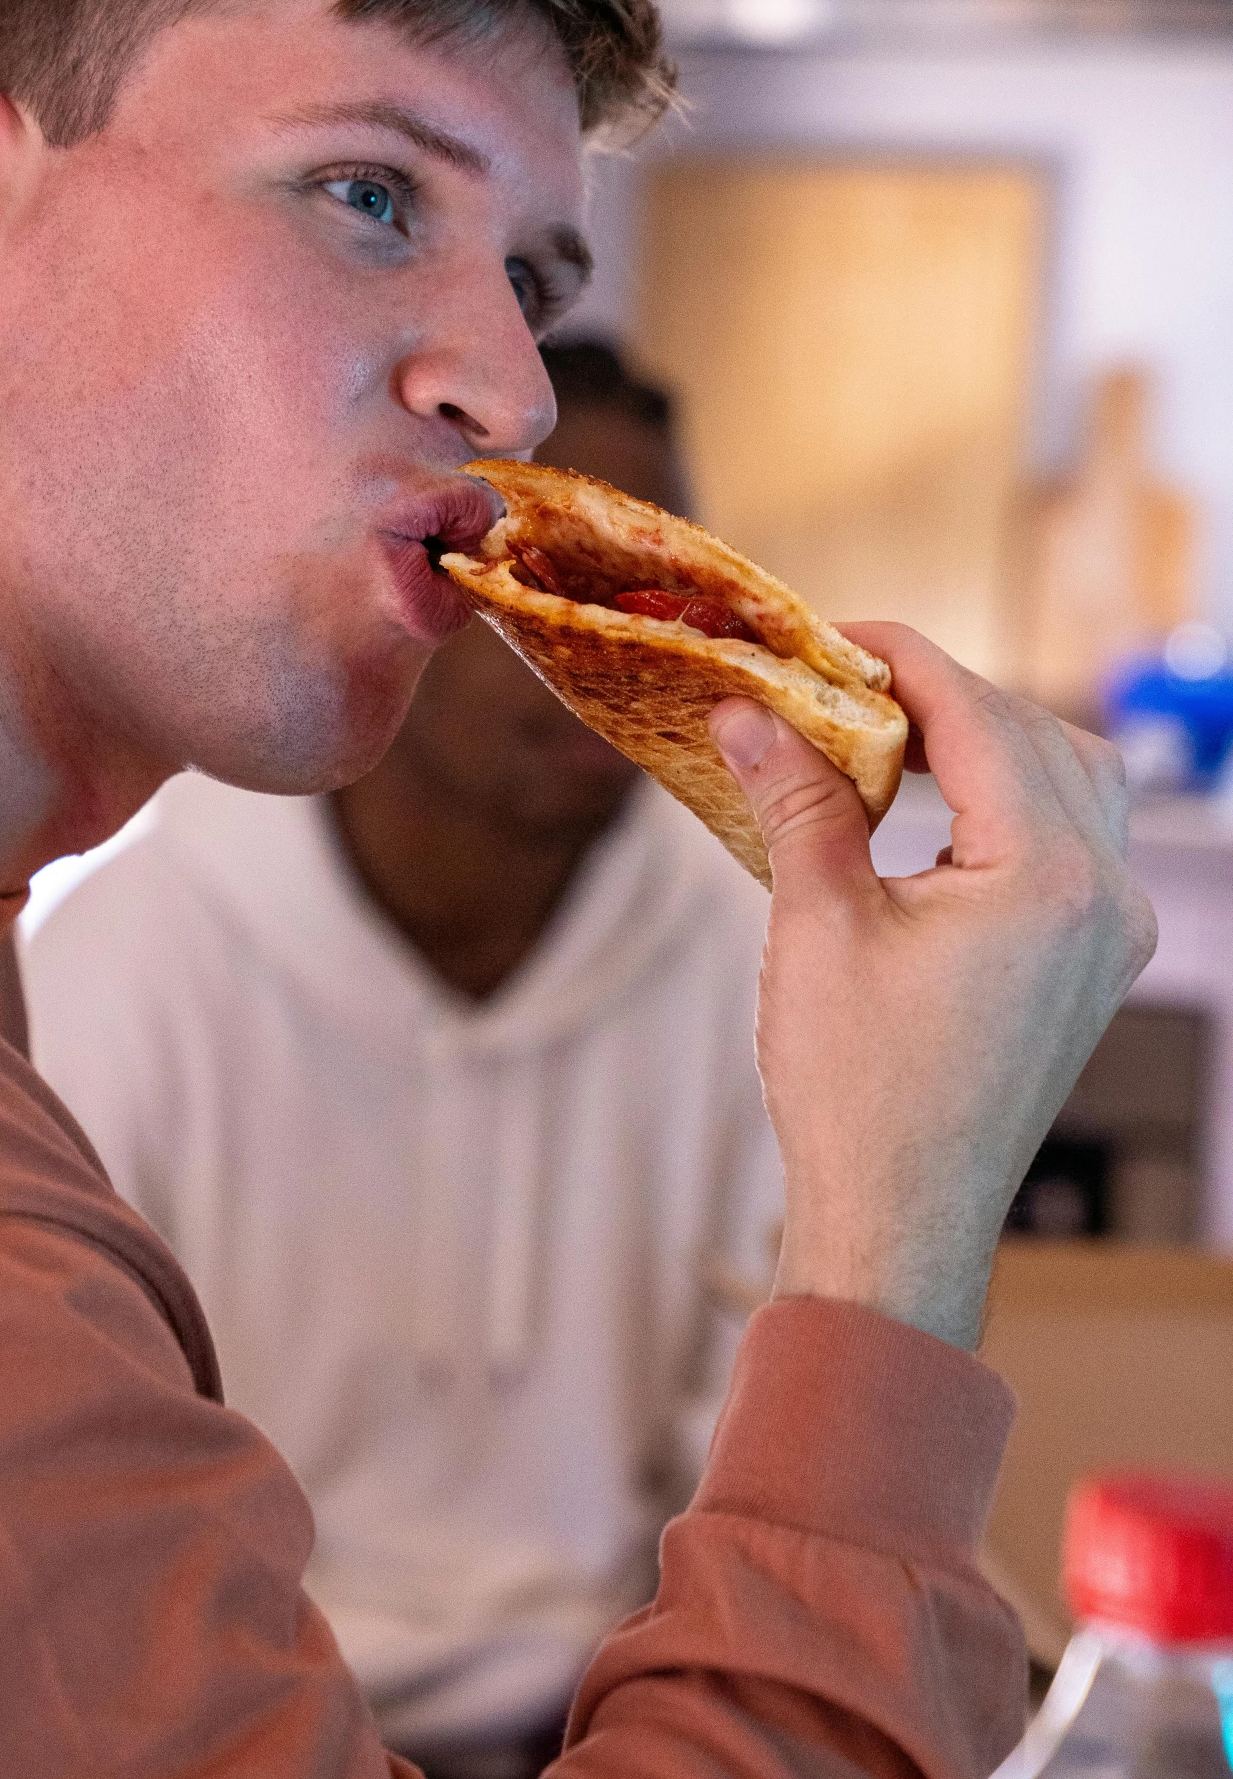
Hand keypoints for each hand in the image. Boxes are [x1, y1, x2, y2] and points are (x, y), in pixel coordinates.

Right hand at [708, 625, 1156, 1350]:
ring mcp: (1111, 935)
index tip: (825, 636)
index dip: (897, 658)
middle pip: (1034, 732)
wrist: (903, 1223)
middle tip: (838, 682)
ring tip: (889, 734)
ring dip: (987, 737)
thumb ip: (797, 798)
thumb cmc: (859, 1089)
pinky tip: (937, 806)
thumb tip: (749, 709)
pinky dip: (1011, 797)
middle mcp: (1105, 896)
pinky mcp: (1094, 965)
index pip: (979, 713)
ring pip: (1073, 776)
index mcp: (1049, 876)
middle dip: (939, 693)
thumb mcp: (817, 924)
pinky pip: (1075, 838)